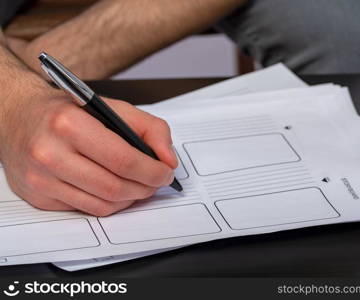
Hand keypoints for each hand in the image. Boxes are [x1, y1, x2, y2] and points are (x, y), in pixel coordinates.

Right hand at [0, 86, 176, 215]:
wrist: (18, 117)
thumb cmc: (67, 112)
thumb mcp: (112, 107)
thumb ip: (150, 128)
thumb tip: (169, 160)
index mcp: (69, 124)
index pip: (123, 160)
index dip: (153, 171)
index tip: (166, 172)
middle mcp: (50, 154)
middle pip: (114, 187)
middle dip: (146, 188)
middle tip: (157, 181)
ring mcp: (41, 179)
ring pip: (103, 205)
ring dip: (131, 198)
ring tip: (140, 185)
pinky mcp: (39, 197)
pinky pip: (87, 210)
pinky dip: (110, 204)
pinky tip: (115, 190)